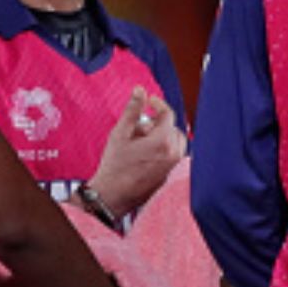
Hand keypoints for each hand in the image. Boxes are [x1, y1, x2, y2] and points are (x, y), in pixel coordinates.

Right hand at [86, 87, 184, 218]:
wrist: (112, 196)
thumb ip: (132, 110)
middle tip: (140, 126)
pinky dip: (162, 149)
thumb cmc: (114, 166)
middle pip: (173, 128)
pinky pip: (173, 156)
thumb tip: (140, 90)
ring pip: (175, 142)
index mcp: (162, 142)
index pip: (168, 114)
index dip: (158, 104)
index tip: (149, 102)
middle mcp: (173, 155)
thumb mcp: (120, 133)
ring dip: (162, 136)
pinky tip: (144, 155)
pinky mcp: (170, 176)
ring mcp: (173, 167)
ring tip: (140, 141)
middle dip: (158, 123)